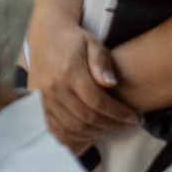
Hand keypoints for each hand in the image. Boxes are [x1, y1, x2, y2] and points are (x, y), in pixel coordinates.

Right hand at [27, 15, 138, 151]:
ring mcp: (43, 98)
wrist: (46, 36)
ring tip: (110, 127)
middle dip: (110, 125)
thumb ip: (102, 62)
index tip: (134, 118)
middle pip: (85, 118)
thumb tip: (111, 84)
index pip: (98, 102)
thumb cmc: (75, 40)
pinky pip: (55, 127)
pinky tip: (88, 132)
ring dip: (94, 132)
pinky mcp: (37, 104)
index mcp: (70, 72)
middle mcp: (54, 87)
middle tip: (125, 124)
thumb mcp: (94, 44)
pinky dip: (73, 135)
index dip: (118, 114)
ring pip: (71, 126)